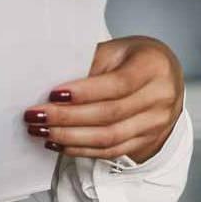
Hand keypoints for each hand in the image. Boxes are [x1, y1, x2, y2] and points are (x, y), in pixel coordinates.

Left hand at [23, 36, 183, 163]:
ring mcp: (156, 123)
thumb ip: (89, 64)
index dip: (84, 92)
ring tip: (41, 131)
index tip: (53, 94)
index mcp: (153, 66)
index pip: (118, 84)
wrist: (164, 76)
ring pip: (109, 137)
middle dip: (67, 118)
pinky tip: (59, 143)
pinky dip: (81, 149)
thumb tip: (49, 81)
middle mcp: (160, 96)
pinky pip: (110, 151)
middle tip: (36, 116)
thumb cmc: (133, 59)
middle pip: (110, 114)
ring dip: (69, 137)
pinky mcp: (147, 141)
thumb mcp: (115, 50)